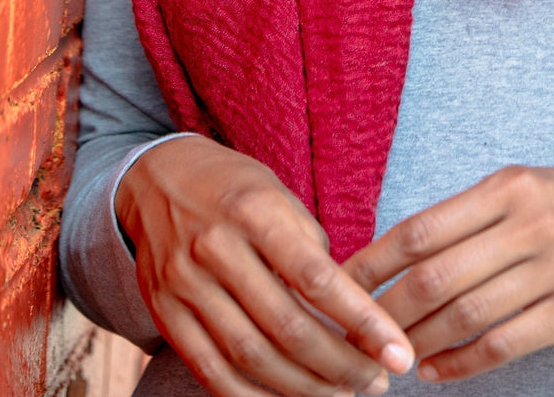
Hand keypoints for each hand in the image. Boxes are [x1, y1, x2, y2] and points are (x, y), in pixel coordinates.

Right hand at [115, 136, 414, 396]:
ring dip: (303, 388)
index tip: (397, 351)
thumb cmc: (234, 187)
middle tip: (376, 381)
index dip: (362, 321)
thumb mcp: (277, 193)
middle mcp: (216, 247)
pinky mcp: (165, 313)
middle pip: (286, 326)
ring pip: (251, 356)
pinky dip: (252, 396)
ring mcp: (185, 284)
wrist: (156, 179)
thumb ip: (308, 245)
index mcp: (255, 210)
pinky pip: (212, 370)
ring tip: (341, 394)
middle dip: (339, 364)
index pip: (316, 278)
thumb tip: (347, 305)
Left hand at [342, 166, 553, 383]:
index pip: (422, 228)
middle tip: (356, 334)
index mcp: (507, 187)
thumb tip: (390, 251)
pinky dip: (461, 364)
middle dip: (387, 312)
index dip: (374, 263)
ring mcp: (553, 270)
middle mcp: (529, 224)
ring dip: (418, 343)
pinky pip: (502, 345)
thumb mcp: (522, 187)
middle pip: (436, 277)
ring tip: (391, 358)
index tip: (340, 286)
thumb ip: (467, 216)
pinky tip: (436, 371)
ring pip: (465, 316)